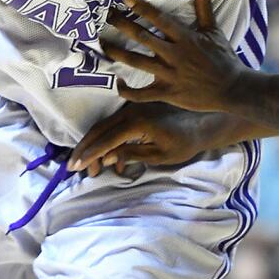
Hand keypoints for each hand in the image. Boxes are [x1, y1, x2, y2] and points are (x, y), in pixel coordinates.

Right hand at [67, 101, 224, 176]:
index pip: (107, 138)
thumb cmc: (185, 142)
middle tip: (73, 167)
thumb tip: (108, 158)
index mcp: (138, 123)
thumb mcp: (161, 155)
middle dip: (85, 149)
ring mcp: (133, 109)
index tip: (76, 167)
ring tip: (92, 169)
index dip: (90, 153)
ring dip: (95, 147)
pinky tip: (113, 161)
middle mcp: (132, 111)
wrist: (204, 122)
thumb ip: (133, 154)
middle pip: (100, 129)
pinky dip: (108, 142)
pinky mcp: (136, 110)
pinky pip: (116, 126)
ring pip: (105, 127)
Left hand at [102, 0, 248, 112]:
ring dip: (117, 53)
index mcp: (185, 38)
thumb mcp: (214, 31)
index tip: (125, 0)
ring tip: (103, 45)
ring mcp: (169, 74)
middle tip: (107, 16)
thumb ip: (204, 8)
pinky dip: (127, 91)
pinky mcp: (167, 93)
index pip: (159, 19)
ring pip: (136, 62)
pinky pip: (142, 94)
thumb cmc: (223, 59)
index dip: (142, 8)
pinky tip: (118, 83)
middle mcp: (174, 54)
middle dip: (122, 25)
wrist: (232, 89)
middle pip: (142, 37)